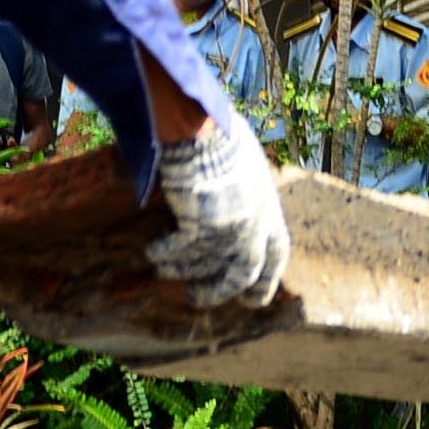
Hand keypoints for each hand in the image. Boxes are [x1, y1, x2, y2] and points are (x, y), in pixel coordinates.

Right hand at [143, 108, 289, 310]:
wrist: (205, 130)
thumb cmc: (225, 140)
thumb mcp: (252, 170)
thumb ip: (250, 196)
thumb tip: (241, 207)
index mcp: (270, 213)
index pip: (275, 259)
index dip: (265, 283)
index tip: (252, 298)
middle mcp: (255, 227)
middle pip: (242, 276)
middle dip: (219, 291)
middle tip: (197, 297)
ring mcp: (229, 229)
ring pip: (202, 266)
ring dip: (181, 271)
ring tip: (164, 272)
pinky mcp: (200, 225)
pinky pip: (178, 250)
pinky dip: (164, 253)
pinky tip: (153, 251)